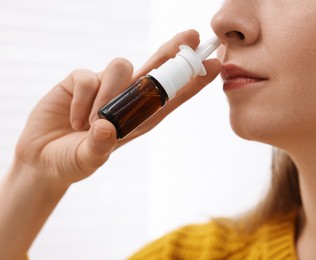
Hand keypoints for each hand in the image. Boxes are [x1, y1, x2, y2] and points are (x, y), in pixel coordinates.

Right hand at [14, 29, 220, 184]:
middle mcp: (127, 99)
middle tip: (192, 34)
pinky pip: (88, 77)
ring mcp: (105, 86)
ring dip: (109, 95)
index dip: (193, 80)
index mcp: (141, 118)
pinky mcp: (81, 80)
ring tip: (93, 123)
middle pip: (156, 68)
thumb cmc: (73, 160)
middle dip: (173, 51)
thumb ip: (99, 147)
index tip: (214, 64)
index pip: (172, 96)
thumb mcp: (88, 160)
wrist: (42, 158)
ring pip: (122, 67)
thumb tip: (108, 127)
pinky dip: (82, 100)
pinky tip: (74, 119)